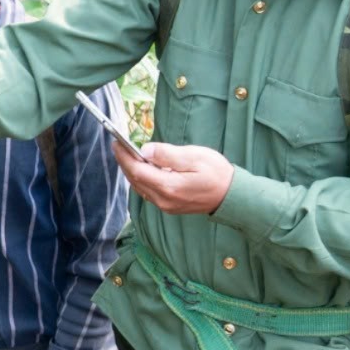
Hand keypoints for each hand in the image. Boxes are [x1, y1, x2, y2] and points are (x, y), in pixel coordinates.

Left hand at [116, 141, 233, 214]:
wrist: (231, 196)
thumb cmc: (217, 173)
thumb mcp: (195, 157)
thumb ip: (168, 154)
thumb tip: (145, 150)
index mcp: (169, 186)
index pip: (137, 170)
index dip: (124, 157)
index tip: (117, 143)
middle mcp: (164, 199)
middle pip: (135, 180)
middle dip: (124, 162)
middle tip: (118, 146)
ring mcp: (166, 205)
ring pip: (140, 187)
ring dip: (132, 171)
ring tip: (127, 155)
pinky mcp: (169, 207)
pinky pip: (148, 193)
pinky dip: (141, 179)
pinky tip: (143, 169)